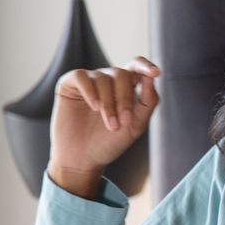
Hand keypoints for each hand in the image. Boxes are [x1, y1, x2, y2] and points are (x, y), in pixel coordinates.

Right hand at [48, 56, 159, 197]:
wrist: (84, 158)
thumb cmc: (110, 142)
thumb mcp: (136, 125)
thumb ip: (148, 102)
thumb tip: (152, 78)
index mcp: (125, 88)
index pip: (136, 67)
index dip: (145, 66)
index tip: (155, 73)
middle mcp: (108, 80)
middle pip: (122, 74)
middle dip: (125, 98)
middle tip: (124, 121)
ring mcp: (89, 81)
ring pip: (103, 78)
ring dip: (109, 103)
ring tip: (110, 125)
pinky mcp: (69, 84)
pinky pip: (82, 76)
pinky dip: (90, 91)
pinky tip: (94, 107)